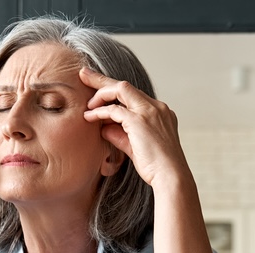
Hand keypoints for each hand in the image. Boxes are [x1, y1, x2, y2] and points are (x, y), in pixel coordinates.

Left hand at [80, 67, 188, 187]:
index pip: (133, 95)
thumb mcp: (135, 147)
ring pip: (120, 89)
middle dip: (102, 79)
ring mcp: (150, 111)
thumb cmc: (156, 167)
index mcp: (159, 112)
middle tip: (83, 73)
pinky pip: (114, 109)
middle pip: (125, 85)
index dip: (113, 91)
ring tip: (86, 104)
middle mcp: (156, 107)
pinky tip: (89, 117)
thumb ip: (120, 135)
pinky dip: (100, 111)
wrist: (170, 177)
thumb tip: (103, 127)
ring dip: (100, 94)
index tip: (97, 89)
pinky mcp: (140, 120)